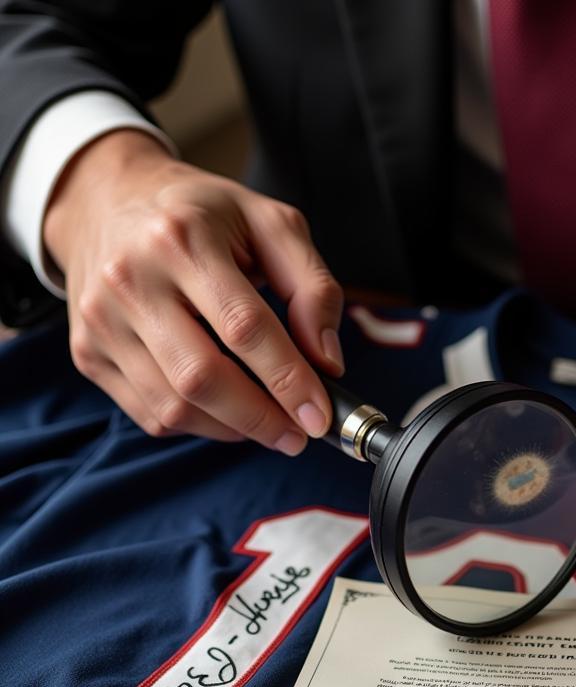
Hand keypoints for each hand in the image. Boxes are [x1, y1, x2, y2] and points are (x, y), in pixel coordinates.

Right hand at [43, 129, 344, 453]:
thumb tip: (328, 362)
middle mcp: (131, 279)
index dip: (288, 380)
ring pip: (173, 406)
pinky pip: (150, 414)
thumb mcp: (272, 225)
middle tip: (299, 436)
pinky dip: (198, 426)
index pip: (244, 326)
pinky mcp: (87, 352)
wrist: (106, 199)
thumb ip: (314, 288)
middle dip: (261, 419)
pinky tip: (226, 412)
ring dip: (233, 429)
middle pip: (202, 377)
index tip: (320, 416)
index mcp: (183, 238)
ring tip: (269, 424)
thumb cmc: (203, 215)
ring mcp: (102, 320)